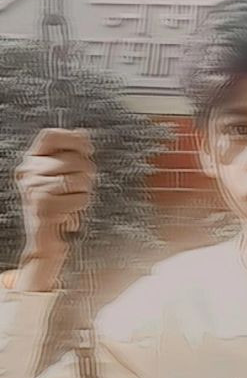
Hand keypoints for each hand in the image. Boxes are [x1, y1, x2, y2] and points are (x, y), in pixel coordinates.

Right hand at [15, 128, 96, 258]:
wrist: (44, 243)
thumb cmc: (56, 209)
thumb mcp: (62, 178)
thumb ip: (70, 155)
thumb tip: (82, 133)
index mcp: (32, 161)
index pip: (51, 135)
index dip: (73, 140)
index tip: (86, 150)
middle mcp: (29, 173)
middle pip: (73, 159)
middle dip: (86, 174)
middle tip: (79, 188)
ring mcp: (34, 189)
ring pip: (79, 179)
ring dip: (84, 193)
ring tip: (72, 201)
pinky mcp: (44, 207)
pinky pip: (79, 199)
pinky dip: (80, 207)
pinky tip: (70, 213)